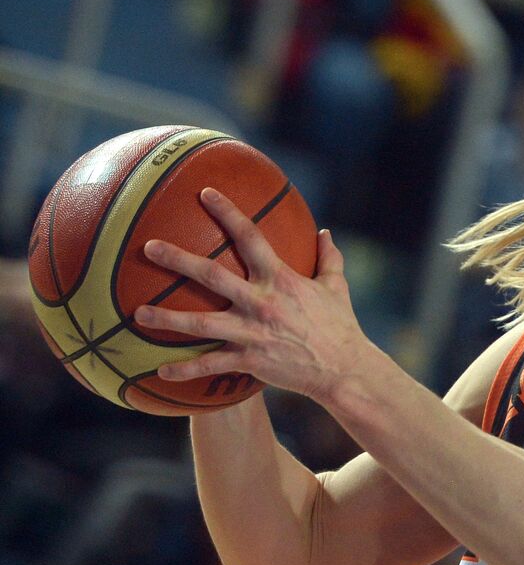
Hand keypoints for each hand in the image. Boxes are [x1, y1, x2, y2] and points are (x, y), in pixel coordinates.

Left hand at [135, 188, 369, 405]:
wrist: (344, 369)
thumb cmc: (340, 326)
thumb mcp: (337, 287)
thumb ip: (329, 258)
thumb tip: (325, 233)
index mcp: (282, 278)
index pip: (250, 236)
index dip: (227, 212)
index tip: (204, 193)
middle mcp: (263, 301)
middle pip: (212, 275)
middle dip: (177, 259)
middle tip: (148, 247)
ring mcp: (253, 331)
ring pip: (201, 323)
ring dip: (167, 317)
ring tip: (138, 312)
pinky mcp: (250, 360)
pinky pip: (211, 365)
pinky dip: (186, 369)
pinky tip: (161, 372)